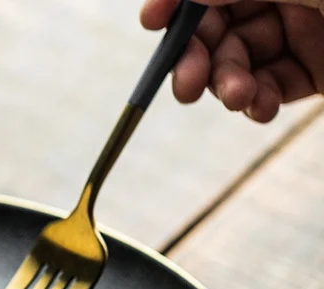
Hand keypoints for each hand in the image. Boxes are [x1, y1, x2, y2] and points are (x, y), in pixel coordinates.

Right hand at [140, 0, 323, 120]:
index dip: (175, 4)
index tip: (151, 20)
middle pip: (216, 29)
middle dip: (195, 58)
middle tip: (186, 86)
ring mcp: (299, 32)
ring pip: (238, 63)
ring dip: (227, 86)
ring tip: (238, 98)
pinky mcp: (314, 69)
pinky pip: (270, 89)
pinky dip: (257, 104)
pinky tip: (261, 108)